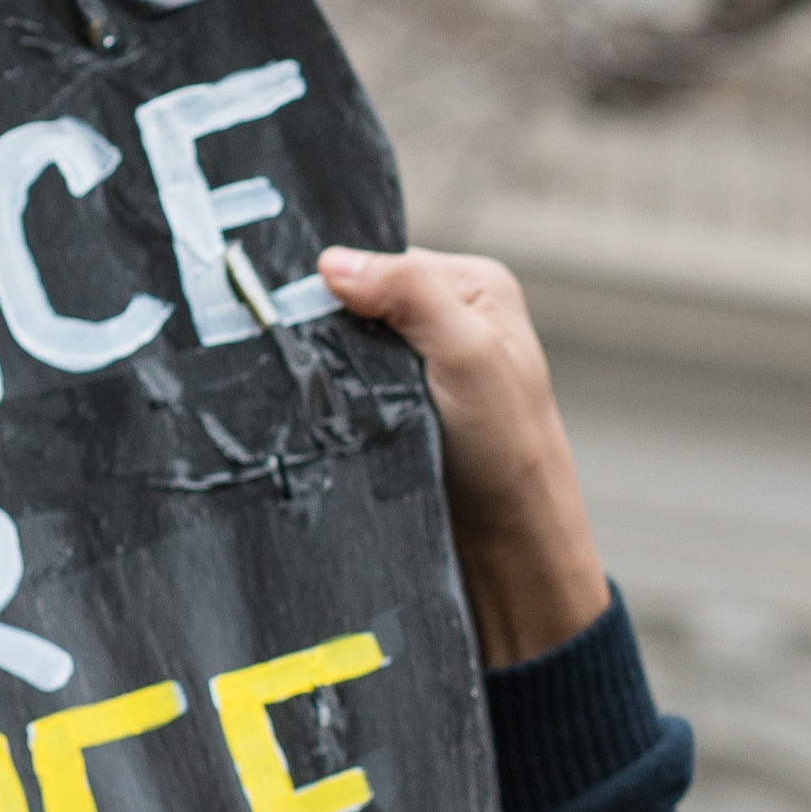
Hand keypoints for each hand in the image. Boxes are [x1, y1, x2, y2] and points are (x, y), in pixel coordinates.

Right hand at [318, 246, 611, 666]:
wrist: (510, 549)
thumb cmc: (509, 452)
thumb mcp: (469, 352)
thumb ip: (410, 294)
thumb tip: (333, 263)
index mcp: (475, 288)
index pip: (384, 262)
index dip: (341, 284)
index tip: (300, 312)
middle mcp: (451, 324)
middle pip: (360, 307)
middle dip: (329, 332)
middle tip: (302, 361)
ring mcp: (423, 375)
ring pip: (347, 355)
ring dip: (325, 377)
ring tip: (311, 397)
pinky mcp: (400, 420)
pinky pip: (347, 398)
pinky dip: (330, 409)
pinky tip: (317, 422)